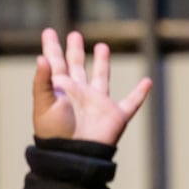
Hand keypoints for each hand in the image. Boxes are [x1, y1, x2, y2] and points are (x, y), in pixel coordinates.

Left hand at [32, 29, 151, 145]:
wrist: (72, 156)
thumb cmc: (55, 133)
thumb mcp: (44, 104)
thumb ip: (42, 81)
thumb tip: (41, 57)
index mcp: (61, 90)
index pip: (55, 63)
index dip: (52, 48)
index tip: (48, 31)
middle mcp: (79, 94)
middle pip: (77, 66)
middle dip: (75, 50)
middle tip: (74, 34)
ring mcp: (97, 104)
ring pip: (101, 78)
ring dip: (102, 63)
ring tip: (102, 46)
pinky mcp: (115, 116)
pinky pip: (131, 103)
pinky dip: (140, 94)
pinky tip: (147, 82)